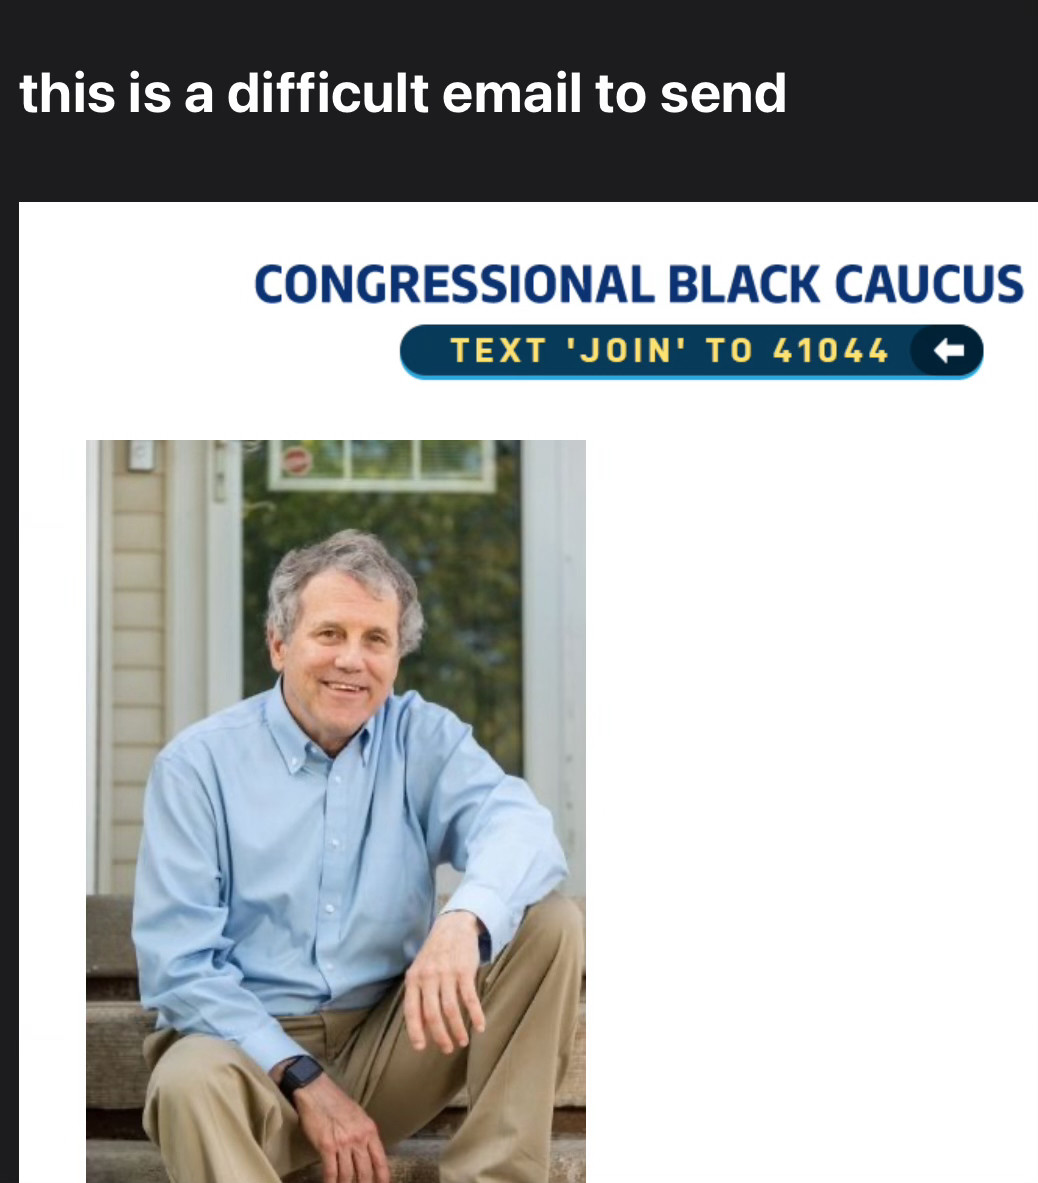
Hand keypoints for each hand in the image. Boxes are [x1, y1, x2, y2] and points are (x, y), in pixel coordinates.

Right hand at [291, 1074, 389, 1182]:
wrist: (316, 1091)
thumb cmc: (336, 1102)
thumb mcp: (358, 1115)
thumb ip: (364, 1134)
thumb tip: (366, 1152)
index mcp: (369, 1130)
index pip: (380, 1160)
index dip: (382, 1177)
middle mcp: (359, 1138)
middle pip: (365, 1171)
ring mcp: (343, 1143)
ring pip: (347, 1175)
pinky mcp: (327, 1146)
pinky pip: (331, 1171)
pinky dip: (331, 1182)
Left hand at [403, 910, 486, 1053]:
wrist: (453, 926)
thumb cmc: (435, 953)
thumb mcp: (420, 970)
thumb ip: (419, 995)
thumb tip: (422, 1026)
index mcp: (414, 978)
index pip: (411, 1010)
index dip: (415, 1031)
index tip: (421, 1048)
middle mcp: (428, 977)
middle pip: (432, 1014)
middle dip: (439, 1036)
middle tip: (447, 1048)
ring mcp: (447, 973)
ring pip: (451, 1009)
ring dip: (457, 1030)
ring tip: (462, 1041)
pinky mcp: (464, 971)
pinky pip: (470, 998)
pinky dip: (476, 1015)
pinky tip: (480, 1026)